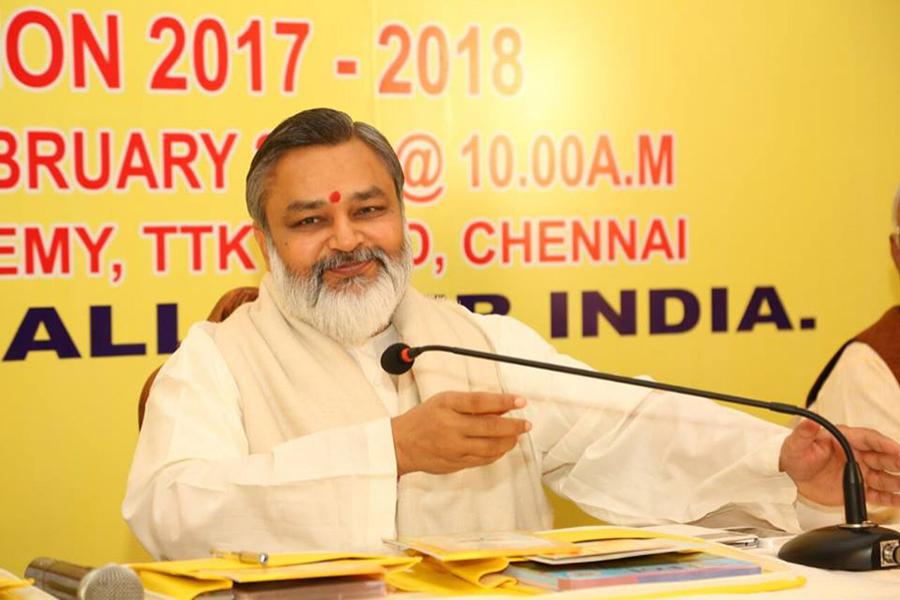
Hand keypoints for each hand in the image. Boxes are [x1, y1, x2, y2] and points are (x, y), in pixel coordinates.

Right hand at [391, 391, 530, 476]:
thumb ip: (472, 404)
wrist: (401, 444)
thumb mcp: (445, 401)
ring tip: (516, 436)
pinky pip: (483, 460)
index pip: (480, 402)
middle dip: (513, 426)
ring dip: (508, 441)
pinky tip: (502, 447)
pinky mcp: (456, 463)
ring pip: (490, 447)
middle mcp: (451, 426)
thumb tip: (502, 406)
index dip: (503, 401)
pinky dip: (496, 453)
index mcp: (447, 405)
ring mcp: (454, 447)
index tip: (520, 401)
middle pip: (490, 427)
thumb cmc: (424, 418)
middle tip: (526, 424)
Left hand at [780, 419, 899, 505]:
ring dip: (898, 482)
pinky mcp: (858, 489)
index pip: (870, 439)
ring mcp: (859, 472)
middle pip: (883, 458)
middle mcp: (857, 455)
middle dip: (898, 463)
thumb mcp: (796, 443)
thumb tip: (809, 421)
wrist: (791, 478)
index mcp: (845, 439)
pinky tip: (899, 500)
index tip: (898, 450)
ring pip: (885, 477)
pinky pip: (878, 494)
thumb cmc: (795, 455)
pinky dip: (890, 498)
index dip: (885, 444)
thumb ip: (804, 433)